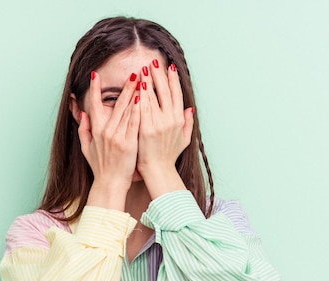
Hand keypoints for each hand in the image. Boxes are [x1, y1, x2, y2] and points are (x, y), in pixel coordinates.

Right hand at [78, 71, 139, 209]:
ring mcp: (117, 137)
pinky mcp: (128, 144)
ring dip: (133, 94)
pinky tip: (142, 99)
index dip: (95, 89)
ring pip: (126, 111)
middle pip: (115, 104)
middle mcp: (105, 131)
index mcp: (95, 131)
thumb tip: (83, 114)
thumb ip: (84, 130)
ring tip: (141, 80)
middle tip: (132, 72)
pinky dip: (137, 111)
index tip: (95, 74)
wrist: (109, 184)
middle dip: (125, 87)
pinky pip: (133, 123)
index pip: (94, 105)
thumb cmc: (100, 168)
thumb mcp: (86, 149)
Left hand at [136, 60, 193, 198]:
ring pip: (154, 97)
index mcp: (179, 120)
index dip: (173, 80)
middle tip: (153, 62)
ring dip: (149, 81)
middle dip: (159, 75)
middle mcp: (171, 119)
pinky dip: (141, 95)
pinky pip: (143, 107)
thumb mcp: (184, 139)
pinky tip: (138, 85)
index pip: (177, 94)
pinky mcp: (147, 128)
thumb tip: (190, 109)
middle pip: (165, 91)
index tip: (169, 67)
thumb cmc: (169, 156)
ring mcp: (159, 124)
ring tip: (144, 68)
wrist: (158, 170)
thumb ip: (188, 123)